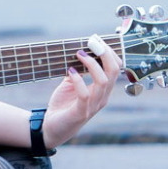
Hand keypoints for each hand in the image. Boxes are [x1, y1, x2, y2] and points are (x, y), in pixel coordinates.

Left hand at [39, 33, 122, 149]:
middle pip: (113, 72)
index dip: (110, 52)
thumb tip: (77, 52)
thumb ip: (76, 72)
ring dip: (92, 64)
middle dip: (105, 54)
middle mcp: (102, 97)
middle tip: (93, 42)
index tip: (97, 40)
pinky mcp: (81, 112)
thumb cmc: (63, 106)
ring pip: (103, 81)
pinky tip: (70, 72)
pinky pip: (85, 94)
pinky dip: (78, 80)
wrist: (51, 128)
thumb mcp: (70, 85)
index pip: (116, 68)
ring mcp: (93, 106)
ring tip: (79, 54)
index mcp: (102, 90)